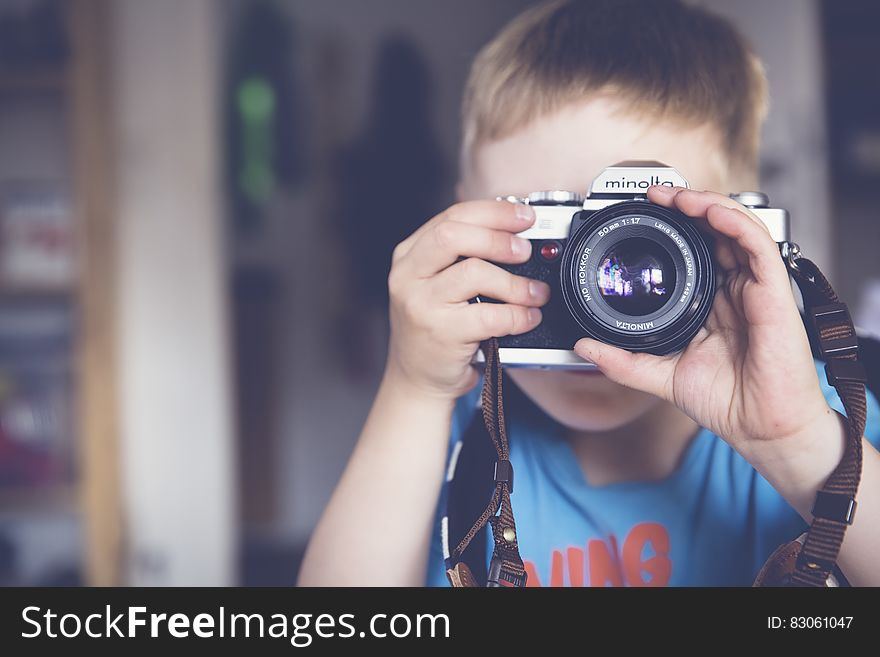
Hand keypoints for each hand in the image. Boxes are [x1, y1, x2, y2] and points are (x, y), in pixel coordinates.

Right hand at [386, 200, 549, 399]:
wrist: (416, 379)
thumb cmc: (434, 329)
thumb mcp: (435, 284)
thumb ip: (462, 257)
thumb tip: (514, 233)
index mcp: (409, 255)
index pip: (451, 217)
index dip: (493, 212)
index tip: (523, 216)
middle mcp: (408, 276)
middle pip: (454, 236)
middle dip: (498, 238)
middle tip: (525, 250)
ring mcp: (421, 305)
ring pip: (474, 273)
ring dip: (515, 282)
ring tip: (535, 292)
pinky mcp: (440, 333)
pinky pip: (489, 315)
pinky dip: (517, 315)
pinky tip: (527, 318)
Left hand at [573, 186, 833, 456]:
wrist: (760, 428)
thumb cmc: (726, 402)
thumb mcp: (660, 375)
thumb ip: (622, 360)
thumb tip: (583, 346)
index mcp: (713, 302)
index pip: (696, 250)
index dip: (673, 227)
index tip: (643, 213)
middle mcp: (735, 289)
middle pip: (715, 230)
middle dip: (686, 205)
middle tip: (655, 195)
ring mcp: (755, 287)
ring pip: (736, 227)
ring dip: (706, 204)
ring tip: (675, 196)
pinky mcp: (773, 292)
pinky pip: (757, 244)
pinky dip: (733, 221)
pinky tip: (709, 211)